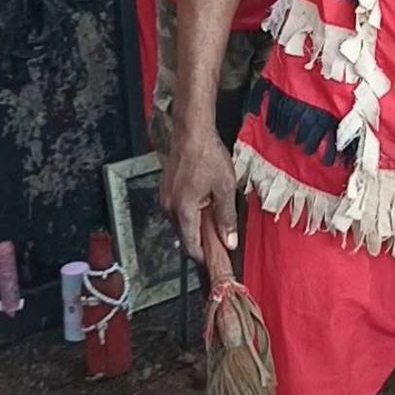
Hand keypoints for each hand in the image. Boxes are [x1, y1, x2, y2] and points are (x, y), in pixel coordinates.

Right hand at [160, 126, 237, 262]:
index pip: (191, 246)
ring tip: (214, 216)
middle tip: (220, 238)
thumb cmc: (208, 157)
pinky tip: (204, 203)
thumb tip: (229, 241)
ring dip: (196, 224)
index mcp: (183, 211)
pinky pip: (177, 210)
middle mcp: (169, 208)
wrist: (192, 133)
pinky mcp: (166, 191)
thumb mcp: (225, 188)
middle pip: (185, 235)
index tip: (216, 260)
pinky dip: (190, 213)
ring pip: (181, 223)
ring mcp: (165, 199)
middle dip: (202, 240)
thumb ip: (226, 218)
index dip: (204, 256)